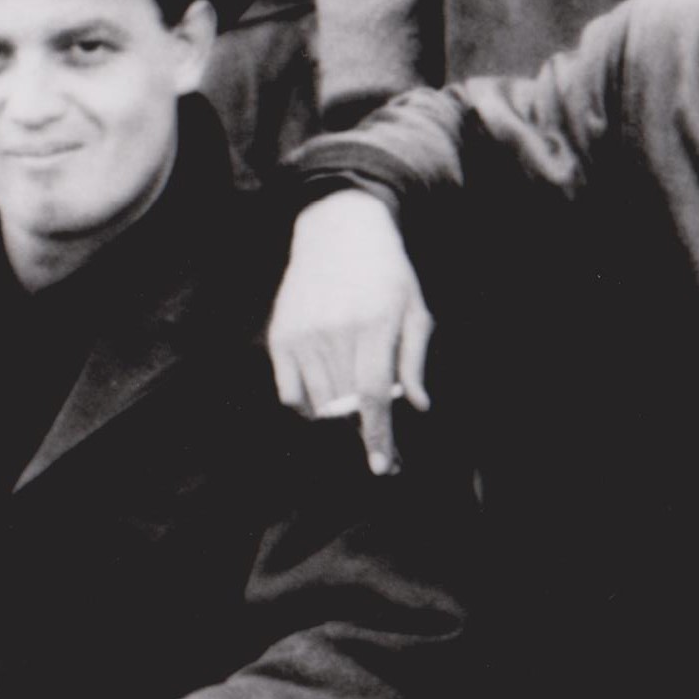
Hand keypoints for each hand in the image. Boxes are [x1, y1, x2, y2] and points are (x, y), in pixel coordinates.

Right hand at [269, 193, 433, 471]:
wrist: (337, 232)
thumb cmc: (386, 273)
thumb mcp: (414, 309)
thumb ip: (415, 358)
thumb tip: (417, 405)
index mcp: (374, 324)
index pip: (373, 393)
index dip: (378, 434)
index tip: (382, 466)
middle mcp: (335, 331)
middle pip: (344, 405)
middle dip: (360, 431)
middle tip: (377, 439)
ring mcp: (303, 334)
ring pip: (317, 404)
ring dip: (336, 418)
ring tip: (352, 406)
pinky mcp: (280, 336)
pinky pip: (289, 393)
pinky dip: (307, 406)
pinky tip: (325, 396)